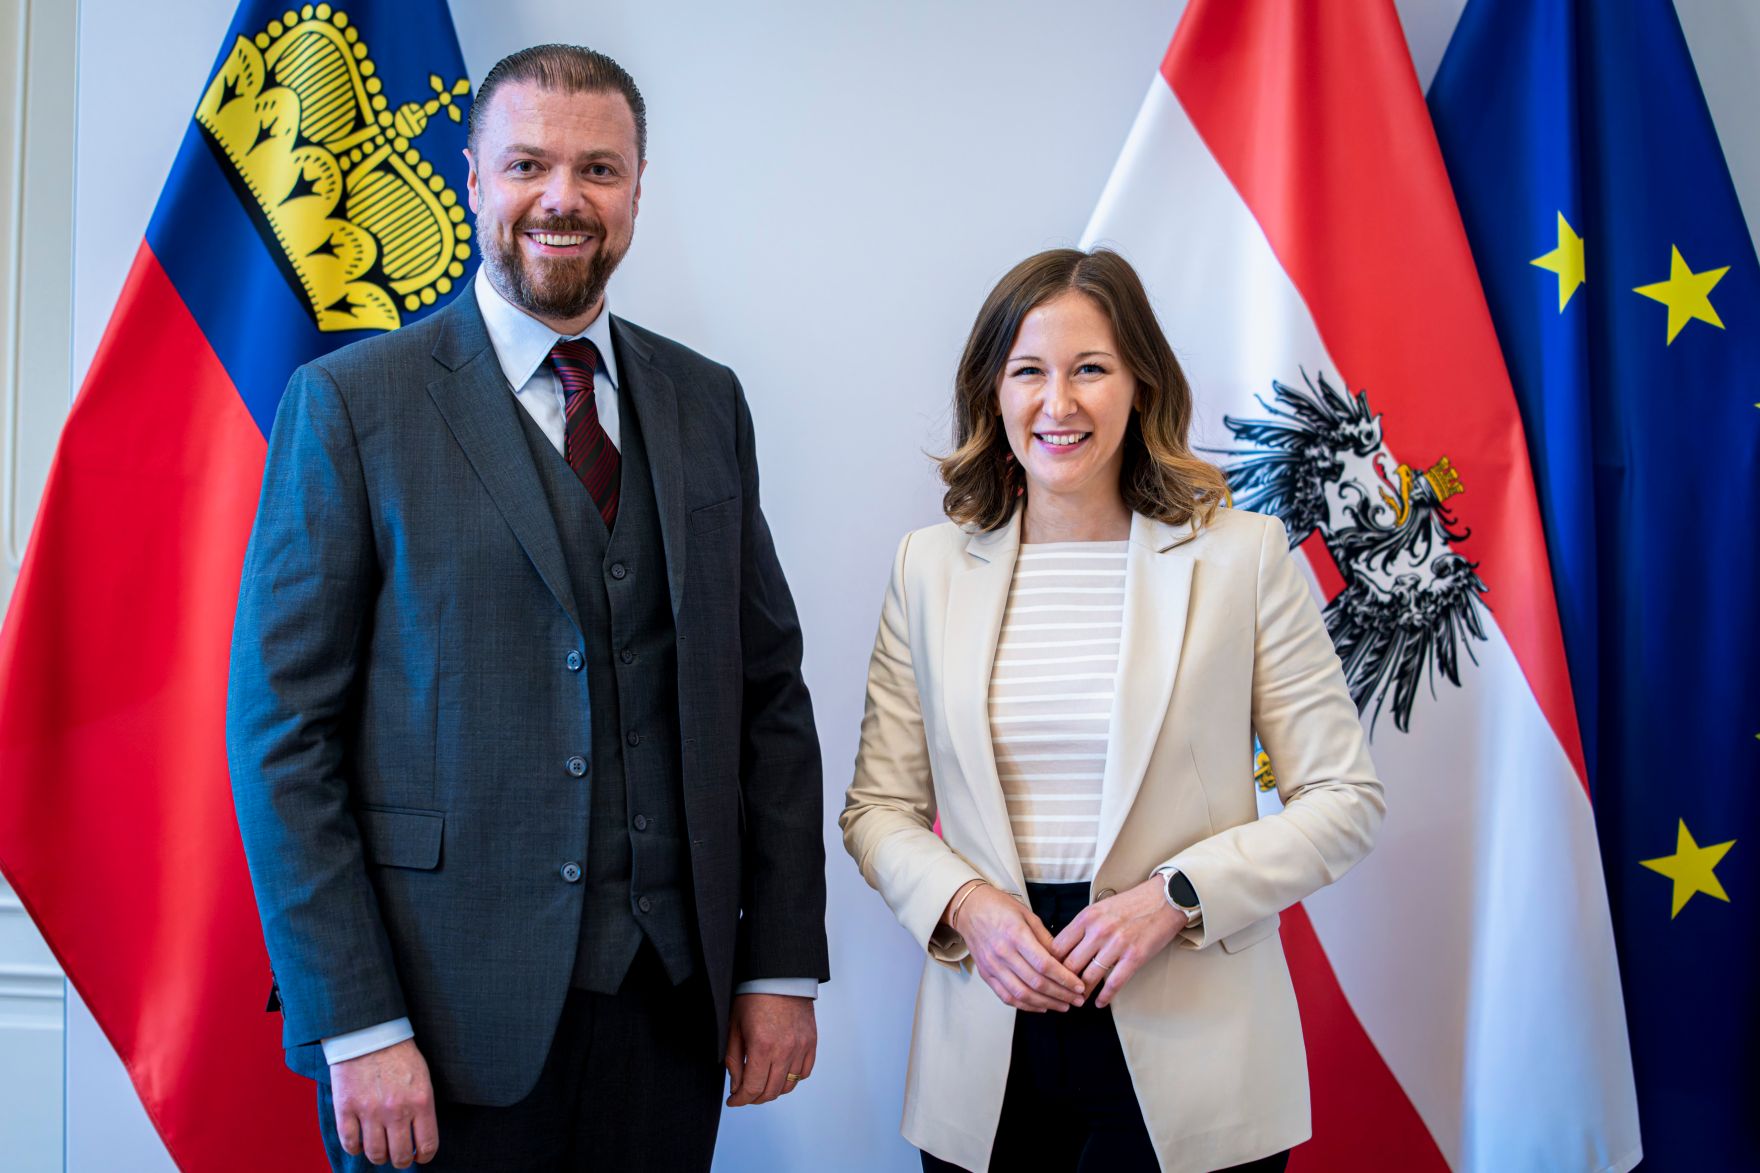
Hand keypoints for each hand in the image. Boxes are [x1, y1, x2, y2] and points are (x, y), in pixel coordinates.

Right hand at [328, 1038, 438, 1166]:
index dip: (424, 1156)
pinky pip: (350, 1144)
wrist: (369, 1033)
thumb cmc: (399, 1054)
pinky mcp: (346, 1109)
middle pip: (400, 1156)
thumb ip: (422, 1107)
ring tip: (380, 1149)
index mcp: (420, 1101)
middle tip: (399, 1155)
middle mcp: (396, 1110)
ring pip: (375, 1154)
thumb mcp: (422, 1077)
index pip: (427, 1145)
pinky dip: (355, 1148)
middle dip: (401, 1160)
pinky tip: (360, 1141)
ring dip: (379, 1156)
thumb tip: (420, 1136)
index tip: (420, 1156)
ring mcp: (369, 1111)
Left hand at [725, 994, 816, 1106]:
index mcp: (761, 1047)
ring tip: (762, 1083)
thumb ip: (734, 1060)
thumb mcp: (734, 1028)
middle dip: (754, 1098)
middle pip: (771, 1092)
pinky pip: (804, 1073)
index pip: (752, 1088)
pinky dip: (792, 1078)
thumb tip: (737, 1086)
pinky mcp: (811, 1043)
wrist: (779, 977)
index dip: (740, 1100)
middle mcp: (784, 1050)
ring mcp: (800, 1047)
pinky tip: (780, 1073)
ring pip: (788, 1086)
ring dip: (773, 1090)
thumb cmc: (753, 998)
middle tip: (745, 1094)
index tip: (733, 1101)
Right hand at [948, 882, 1084, 1011]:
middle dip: (1061, 994)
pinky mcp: (986, 974)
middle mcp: (1003, 953)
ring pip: (1022, 994)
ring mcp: (992, 966)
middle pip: (1036, 982)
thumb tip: (1064, 961)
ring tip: (1064, 1006)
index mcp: (1016, 935)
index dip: (1064, 979)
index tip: (1079, 985)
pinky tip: (1041, 1007)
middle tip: (1078, 1000)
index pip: (1044, 964)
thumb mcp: (1028, 915)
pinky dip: (1026, 1006)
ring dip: (1046, 1004)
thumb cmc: (1000, 907)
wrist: (970, 909)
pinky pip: (1007, 997)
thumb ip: (1046, 939)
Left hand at [1051, 877, 1185, 1008]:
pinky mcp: (1134, 957)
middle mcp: (1098, 931)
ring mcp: (1116, 944)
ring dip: (1082, 992)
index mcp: (1086, 917)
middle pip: (1070, 965)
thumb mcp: (1099, 908)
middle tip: (1061, 993)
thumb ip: (1082, 927)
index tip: (1050, 975)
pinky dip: (1104, 996)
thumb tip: (1064, 949)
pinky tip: (1100, 1002)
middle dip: (1063, 983)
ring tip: (1078, 1000)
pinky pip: (1114, 983)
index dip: (1050, 965)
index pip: (1057, 947)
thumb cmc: (1131, 904)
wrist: (1164, 899)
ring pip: (1089, 977)